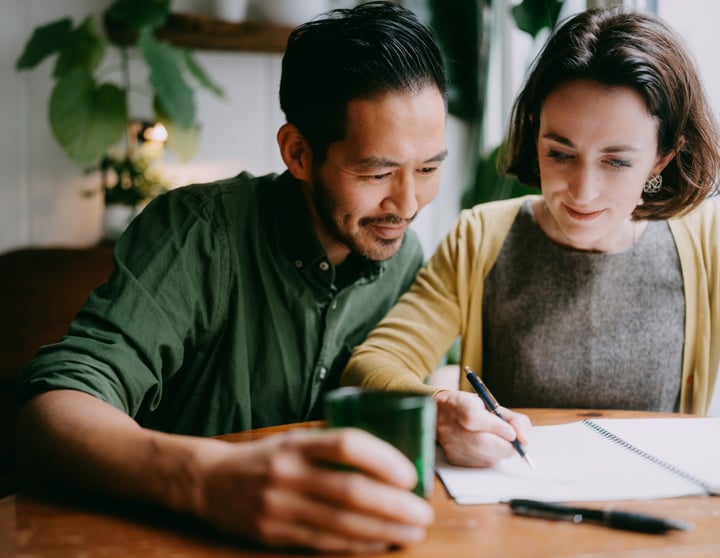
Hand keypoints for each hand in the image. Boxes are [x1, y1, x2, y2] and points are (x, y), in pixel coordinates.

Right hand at [194, 428, 433, 553]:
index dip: (383, 459)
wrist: (211, 482)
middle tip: (423, 513)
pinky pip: (324, 543)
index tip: (410, 474)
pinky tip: (380, 542)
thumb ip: (332, 448)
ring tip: (412, 532)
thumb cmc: (266, 458)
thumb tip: (389, 461)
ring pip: (341, 523)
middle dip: (393, 505)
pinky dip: (357, 544)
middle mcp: (287, 473)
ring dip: (383, 530)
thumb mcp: (294, 440)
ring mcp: (279, 506)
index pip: (346, 445)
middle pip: (350, 491)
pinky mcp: (274, 534)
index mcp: (296, 443)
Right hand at [433, 390, 531, 466]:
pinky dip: (491, 458)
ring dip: (499, 453)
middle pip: (480, 442)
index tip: (511, 432)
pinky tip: (487, 449)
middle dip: (505, 446)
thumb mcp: (493, 405)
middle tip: (513, 443)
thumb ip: (513, 420)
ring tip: (498, 442)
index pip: (473, 418)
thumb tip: (524, 440)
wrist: (442, 414)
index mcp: (459, 405)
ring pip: (484, 458)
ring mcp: (450, 444)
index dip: (496, 427)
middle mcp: (450, 425)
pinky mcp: (453, 459)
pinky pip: (481, 464)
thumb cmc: (472, 408)